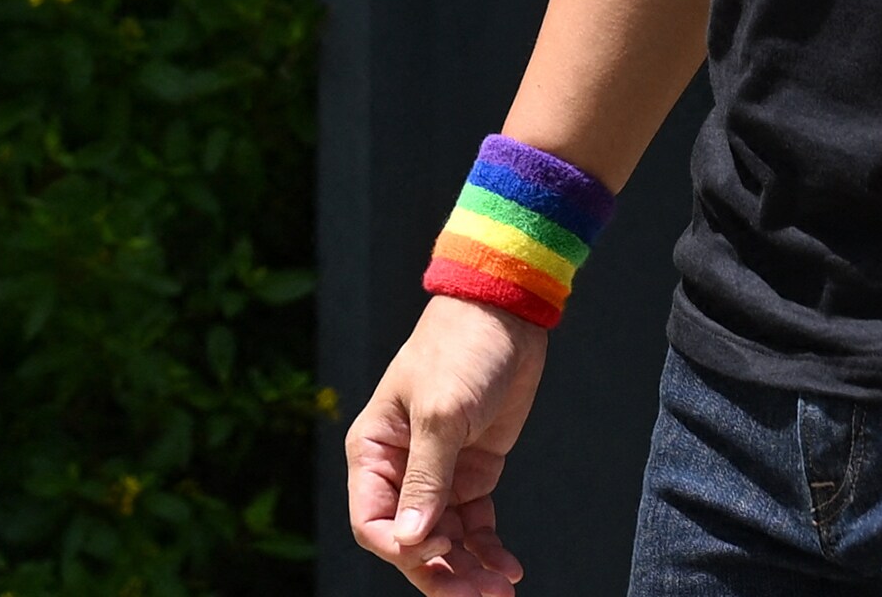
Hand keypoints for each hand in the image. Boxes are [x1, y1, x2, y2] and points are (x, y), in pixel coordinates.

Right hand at [345, 294, 545, 594]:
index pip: (373, 522)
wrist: (507, 312)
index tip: (437, 553)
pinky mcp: (475, 470)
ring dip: (469, 568)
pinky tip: (509, 568)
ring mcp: (439, 473)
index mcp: (373, 454)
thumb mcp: (442, 412)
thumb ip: (427, 478)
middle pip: (412, 540)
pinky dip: (489, 547)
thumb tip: (409, 539)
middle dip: (442, 572)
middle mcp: (400, 470)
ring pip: (446, 539)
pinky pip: (475, 522)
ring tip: (500, 591)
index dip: (401, 548)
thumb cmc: (461, 349)